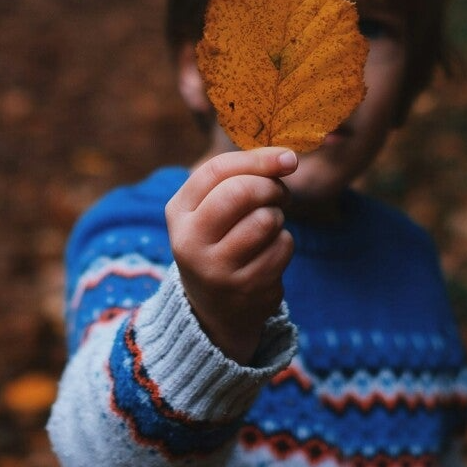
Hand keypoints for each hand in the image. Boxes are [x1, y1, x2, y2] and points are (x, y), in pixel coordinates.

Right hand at [165, 147, 297, 363]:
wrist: (214, 309)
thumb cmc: (220, 241)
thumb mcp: (212, 208)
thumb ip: (241, 177)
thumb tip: (287, 158)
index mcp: (179, 212)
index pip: (216, 170)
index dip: (257, 159)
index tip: (287, 158)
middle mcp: (190, 241)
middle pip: (240, 192)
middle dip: (270, 187)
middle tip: (280, 194)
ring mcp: (217, 269)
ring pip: (265, 219)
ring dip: (277, 217)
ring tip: (268, 226)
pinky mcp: (245, 288)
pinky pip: (282, 247)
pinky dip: (284, 243)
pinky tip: (269, 253)